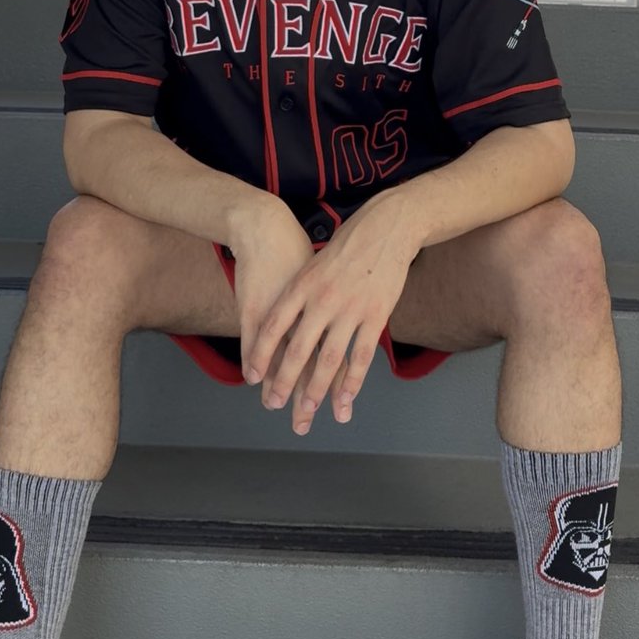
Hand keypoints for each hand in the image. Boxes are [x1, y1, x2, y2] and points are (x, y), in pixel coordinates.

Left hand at [244, 192, 419, 429]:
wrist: (386, 226)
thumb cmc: (347, 244)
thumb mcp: (313, 262)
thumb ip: (300, 293)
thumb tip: (283, 321)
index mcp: (302, 284)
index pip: (274, 326)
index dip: (261, 354)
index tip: (253, 378)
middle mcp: (322, 299)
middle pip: (298, 348)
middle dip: (285, 382)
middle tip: (275, 405)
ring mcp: (350, 308)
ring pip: (329, 358)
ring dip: (316, 390)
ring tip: (307, 411)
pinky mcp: (376, 315)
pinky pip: (361, 355)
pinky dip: (352, 382)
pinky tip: (344, 400)